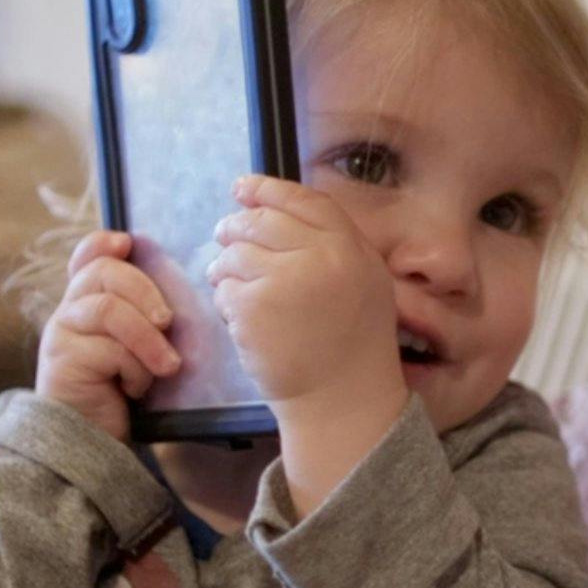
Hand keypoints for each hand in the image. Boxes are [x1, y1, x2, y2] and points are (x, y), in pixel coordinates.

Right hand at [35, 230, 180, 442]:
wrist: (93, 443)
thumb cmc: (121, 396)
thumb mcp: (137, 351)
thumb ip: (142, 320)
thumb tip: (173, 302)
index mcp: (85, 304)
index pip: (86, 258)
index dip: (103, 244)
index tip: (128, 243)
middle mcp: (68, 313)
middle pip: (104, 273)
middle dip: (145, 292)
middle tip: (168, 321)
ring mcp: (61, 335)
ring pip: (109, 309)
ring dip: (147, 338)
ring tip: (166, 367)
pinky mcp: (63, 361)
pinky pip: (110, 349)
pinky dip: (134, 370)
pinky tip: (134, 390)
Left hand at [207, 174, 404, 424]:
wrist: (342, 401)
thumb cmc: (353, 346)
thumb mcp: (364, 283)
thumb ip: (333, 245)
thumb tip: (278, 209)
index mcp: (350, 249)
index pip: (304, 201)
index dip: (268, 189)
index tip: (243, 187)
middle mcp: (319, 258)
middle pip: (261, 221)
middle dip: (235, 227)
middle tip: (223, 236)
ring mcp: (283, 282)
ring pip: (235, 253)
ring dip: (225, 267)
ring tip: (233, 286)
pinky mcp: (252, 309)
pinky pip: (225, 289)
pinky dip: (225, 300)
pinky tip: (240, 318)